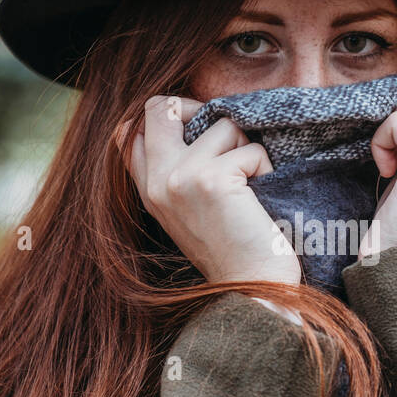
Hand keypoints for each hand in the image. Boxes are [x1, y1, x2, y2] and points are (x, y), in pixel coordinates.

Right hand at [115, 95, 301, 285]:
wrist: (251, 289)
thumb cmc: (232, 250)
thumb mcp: (189, 210)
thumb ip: (177, 172)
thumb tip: (192, 120)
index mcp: (148, 191)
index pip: (129, 129)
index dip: (170, 116)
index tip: (200, 131)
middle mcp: (156, 181)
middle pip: (161, 106)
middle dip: (202, 109)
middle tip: (228, 136)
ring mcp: (180, 178)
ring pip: (223, 124)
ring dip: (247, 147)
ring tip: (251, 185)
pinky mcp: (211, 179)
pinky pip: (251, 148)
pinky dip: (266, 167)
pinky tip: (262, 199)